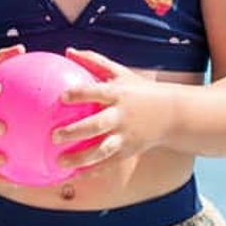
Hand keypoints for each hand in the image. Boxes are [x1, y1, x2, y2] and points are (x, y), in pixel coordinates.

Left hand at [53, 48, 169, 172]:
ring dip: (80, 158)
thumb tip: (68, 50)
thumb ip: (95, 62)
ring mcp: (125, 137)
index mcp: (119, 95)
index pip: (97, 93)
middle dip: (75, 132)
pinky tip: (72, 175)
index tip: (62, 97)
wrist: (172, 115)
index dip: (80, 94)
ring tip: (59, 162)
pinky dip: (91, 171)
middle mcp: (121, 117)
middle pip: (97, 125)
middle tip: (54, 136)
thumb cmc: (139, 91)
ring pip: (101, 150)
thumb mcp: (122, 73)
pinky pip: (107, 164)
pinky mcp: (128, 152)